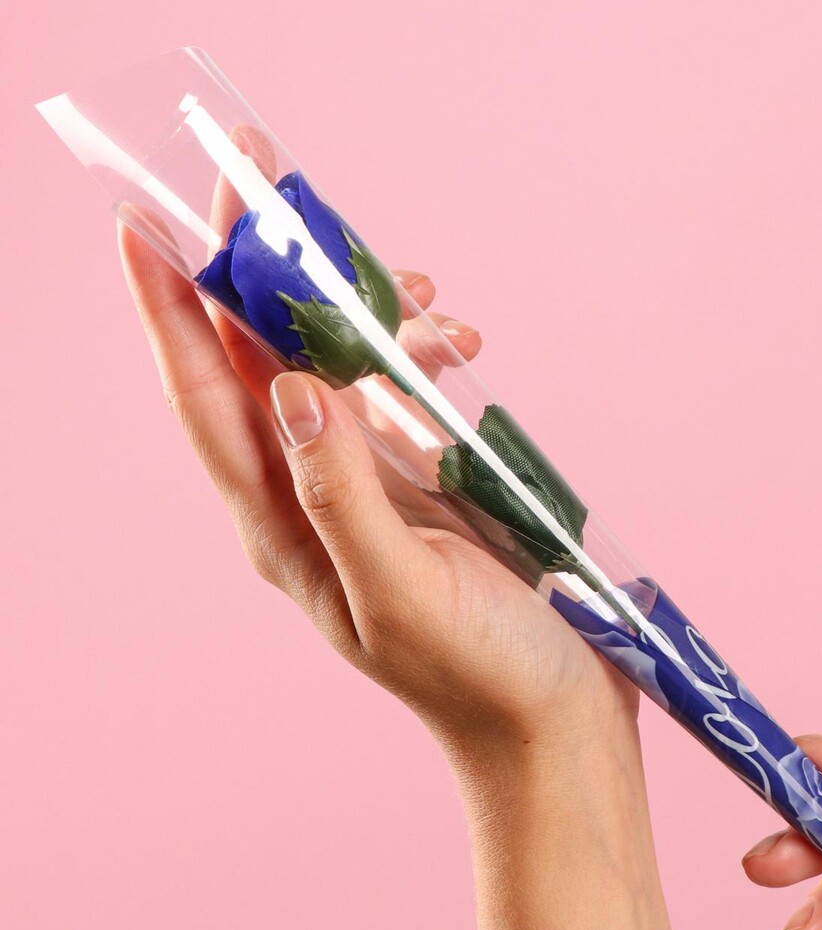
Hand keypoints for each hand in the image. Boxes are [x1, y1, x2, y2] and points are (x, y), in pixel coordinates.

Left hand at [118, 210, 635, 769]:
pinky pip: (395, 397)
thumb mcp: (405, 591)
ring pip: (332, 370)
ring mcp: (366, 491)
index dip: (170, 311)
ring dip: (358, 311)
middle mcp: (310, 501)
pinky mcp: (421, 489)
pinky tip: (457, 348)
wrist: (551, 727)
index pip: (207, 402)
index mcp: (285, 529)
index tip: (141, 221)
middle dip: (260, 272)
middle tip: (271, 182)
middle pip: (259, 366)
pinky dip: (416, 357)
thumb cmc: (484, 677)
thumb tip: (292, 387)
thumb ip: (343, 496)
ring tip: (415, 288)